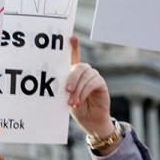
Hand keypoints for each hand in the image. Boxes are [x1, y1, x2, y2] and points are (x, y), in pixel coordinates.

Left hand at [65, 36, 118, 152]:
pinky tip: (80, 101)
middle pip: (79, 66)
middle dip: (71, 78)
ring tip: (72, 102)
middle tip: (67, 91)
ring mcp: (93, 76)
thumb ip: (65, 87)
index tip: (71, 37)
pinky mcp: (101, 83)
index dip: (73, 47)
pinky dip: (84, 92)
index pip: (74, 57)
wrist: (89, 121)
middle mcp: (84, 72)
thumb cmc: (77, 109)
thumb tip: (59, 83)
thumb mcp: (67, 97)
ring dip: (77, 89)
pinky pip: (93, 83)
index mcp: (74, 73)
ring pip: (85, 76)